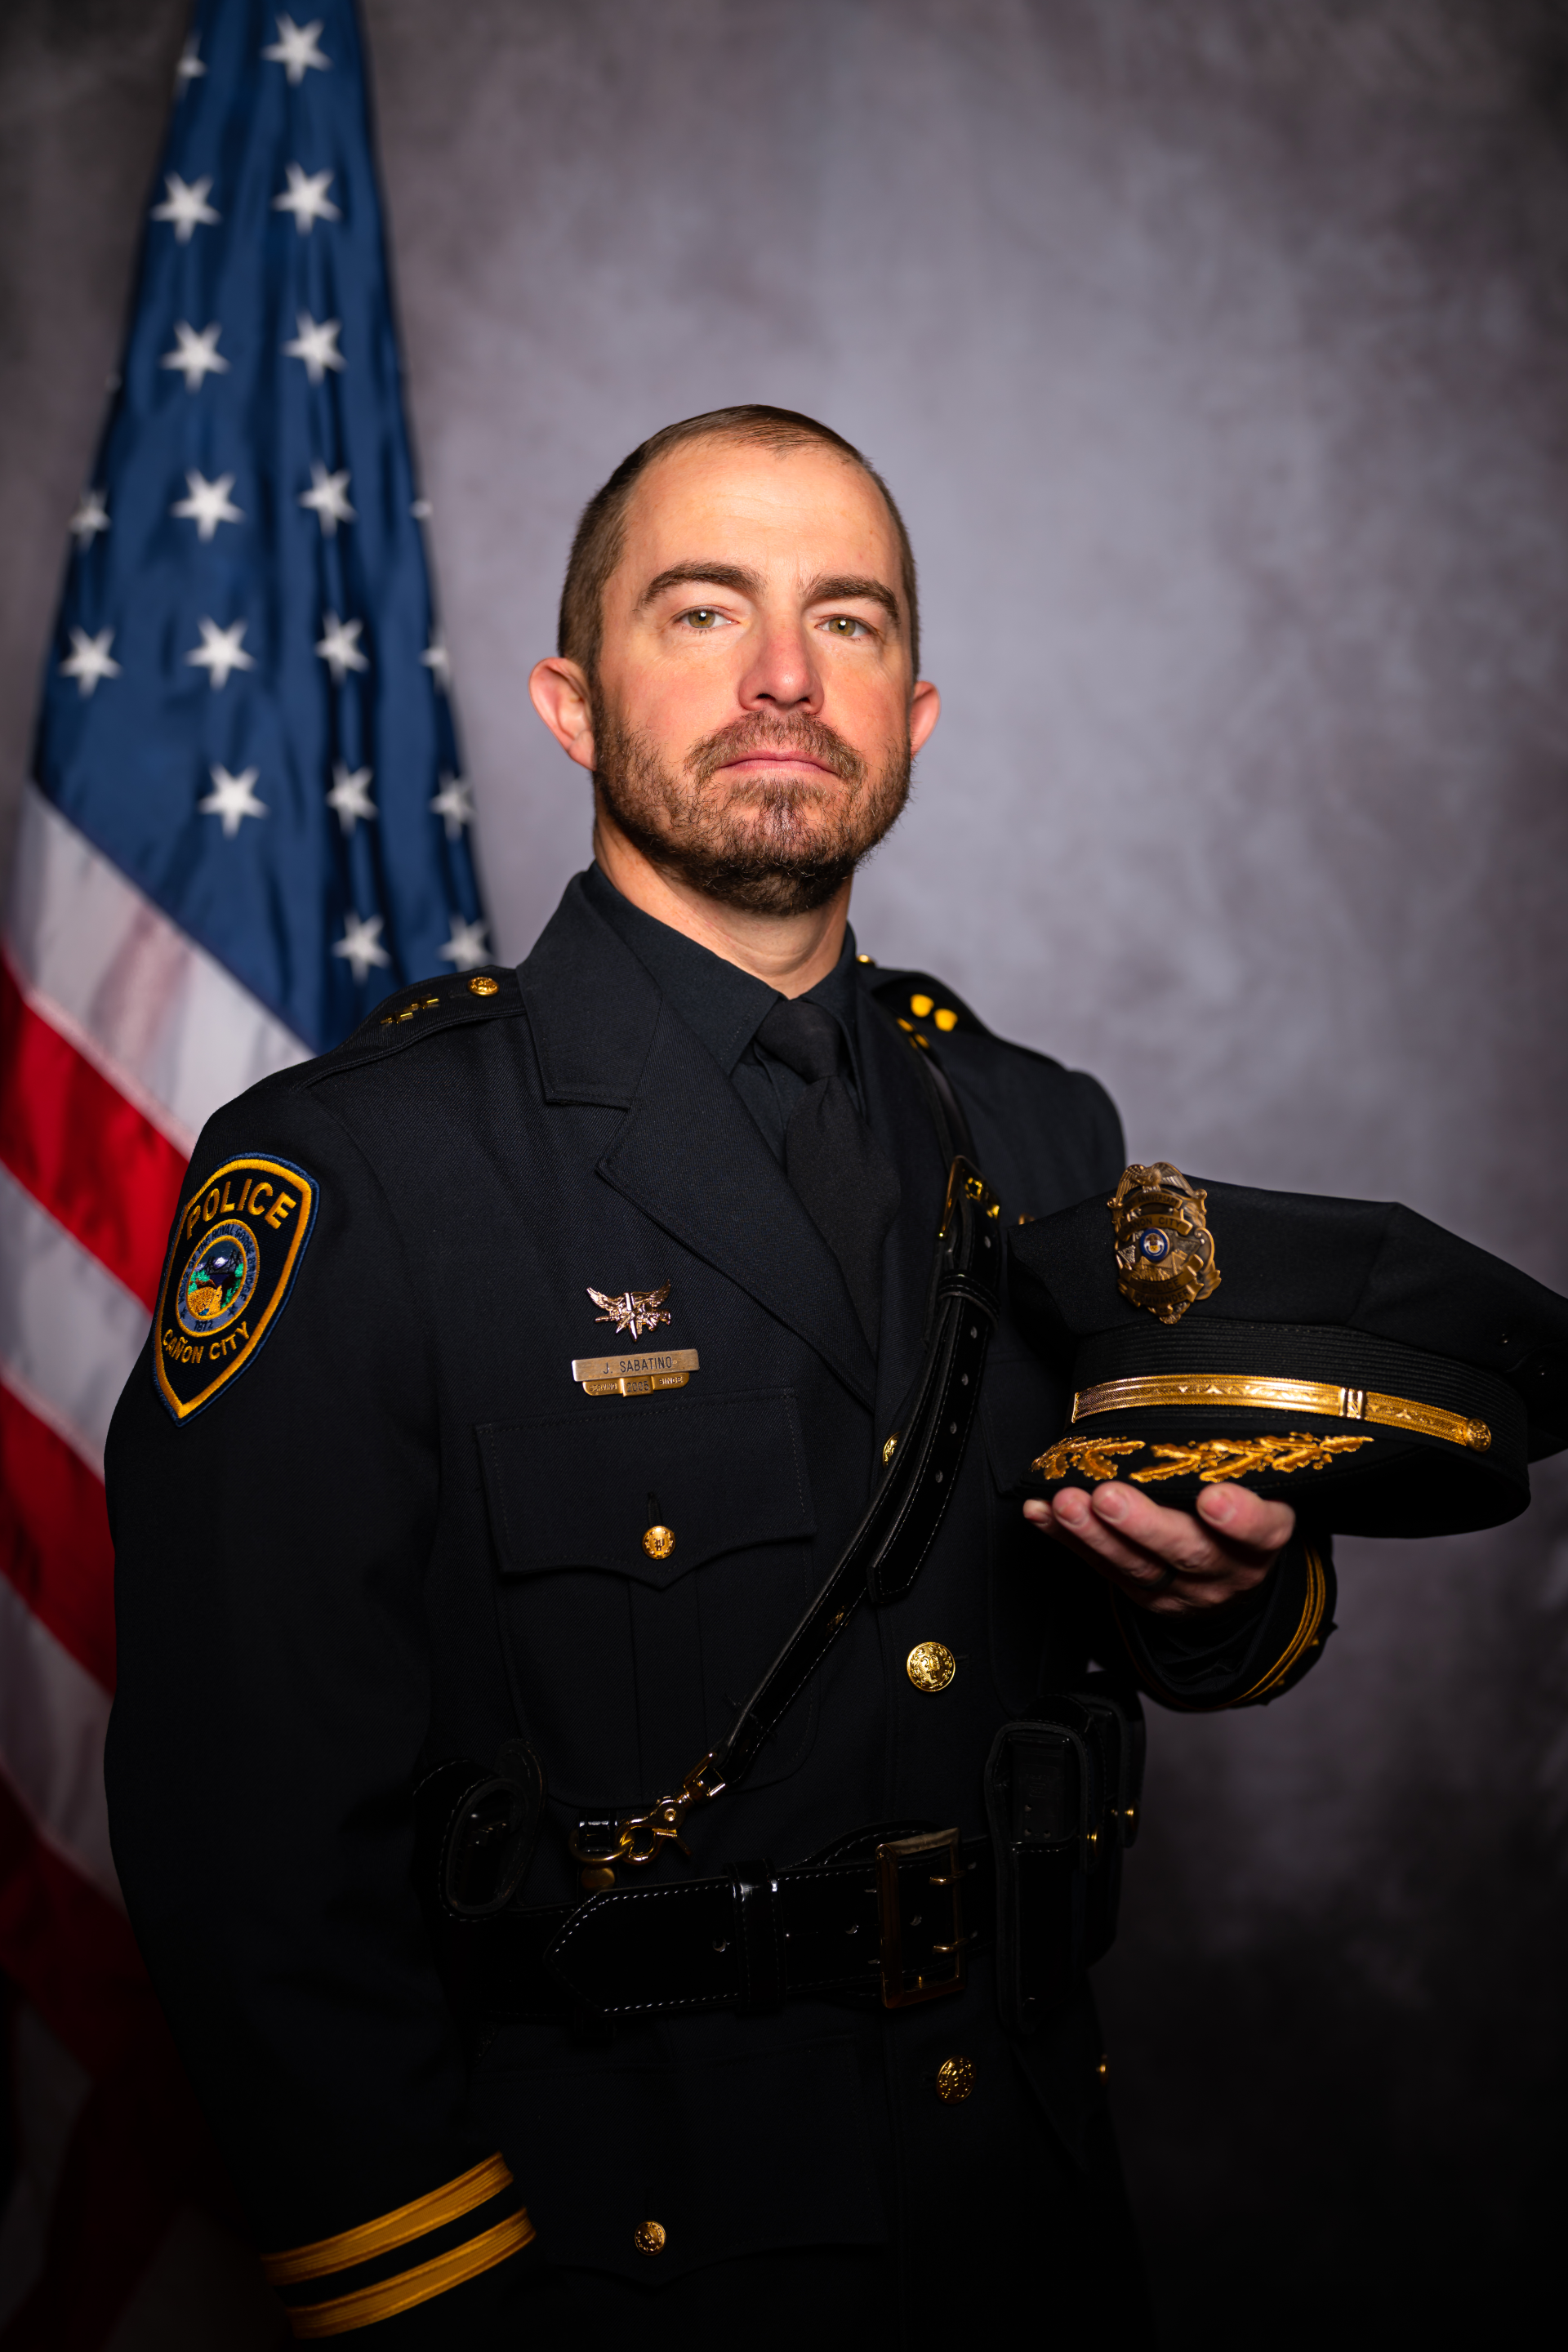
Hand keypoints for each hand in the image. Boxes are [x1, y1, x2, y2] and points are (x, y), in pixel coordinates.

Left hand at [1022, 1481, 1293, 1615]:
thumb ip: (1230, 1459)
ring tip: (1065, 1504)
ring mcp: (1185, 1590)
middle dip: (1143, 1524)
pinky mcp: (1146, 1598)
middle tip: (1108, 1496)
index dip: (1240, 1518)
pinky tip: (1041, 1513)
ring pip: (1138, 1566)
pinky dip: (1068, 1541)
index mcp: (1264, 1536)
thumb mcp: (1258, 1486)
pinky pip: (1102, 1570)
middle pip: (1188, 1551)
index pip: (1262, 1530)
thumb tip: (1183, 1401)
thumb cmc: (1242, 1510)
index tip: (1211, 1499)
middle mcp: (1228, 1569)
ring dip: (1094, 1534)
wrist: (1233, 1574)